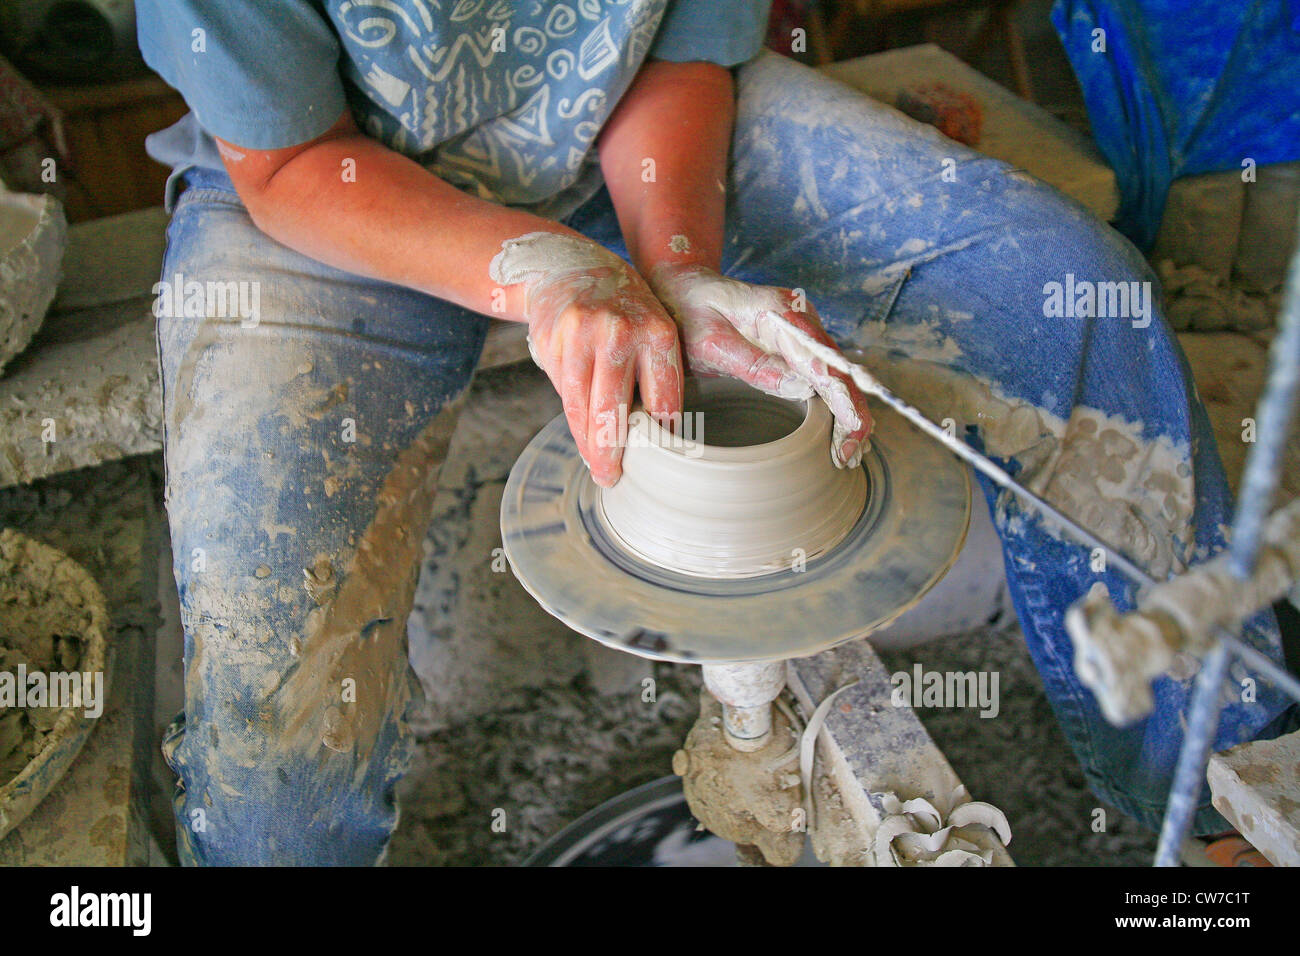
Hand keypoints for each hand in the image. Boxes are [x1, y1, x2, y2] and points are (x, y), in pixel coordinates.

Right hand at [490, 232, 682, 486]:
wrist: (571, 268)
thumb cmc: (623, 309)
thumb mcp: (652, 328)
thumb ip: (652, 374)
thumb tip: (653, 434)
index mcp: (658, 333)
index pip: (662, 402)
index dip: (659, 436)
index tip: (658, 460)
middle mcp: (620, 333)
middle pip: (614, 412)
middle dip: (612, 454)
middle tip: (611, 478)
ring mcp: (582, 337)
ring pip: (583, 409)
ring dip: (588, 443)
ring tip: (596, 466)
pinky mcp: (553, 343)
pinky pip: (565, 394)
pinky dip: (574, 417)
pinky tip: (581, 432)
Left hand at [649, 264, 872, 467]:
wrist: (679, 285)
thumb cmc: (687, 310)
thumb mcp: (710, 342)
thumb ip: (754, 365)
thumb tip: (801, 390)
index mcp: (785, 314)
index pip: (829, 367)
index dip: (845, 408)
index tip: (844, 445)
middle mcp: (802, 320)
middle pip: (842, 373)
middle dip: (852, 417)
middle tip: (846, 458)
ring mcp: (801, 331)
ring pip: (837, 376)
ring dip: (846, 413)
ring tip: (846, 453)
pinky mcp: (794, 343)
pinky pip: (821, 374)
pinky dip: (832, 403)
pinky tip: (836, 429)